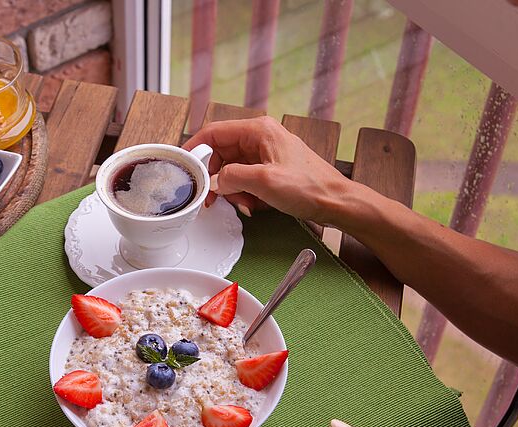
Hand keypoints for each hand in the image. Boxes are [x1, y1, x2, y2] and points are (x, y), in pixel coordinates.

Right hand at [182, 116, 356, 223]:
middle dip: (218, 178)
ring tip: (246, 204)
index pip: (214, 132)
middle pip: (221, 154)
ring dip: (233, 190)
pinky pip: (246, 180)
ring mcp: (266, 154)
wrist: (336, 202)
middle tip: (215, 199)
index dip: (194, 148)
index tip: (181, 164)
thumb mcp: (264, 182)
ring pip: (233, 170)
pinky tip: (256, 206)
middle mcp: (260, 138)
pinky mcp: (271, 169)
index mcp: (258, 130)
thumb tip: (214, 181)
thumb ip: (231, 177)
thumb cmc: (310, 187)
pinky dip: (245, 194)